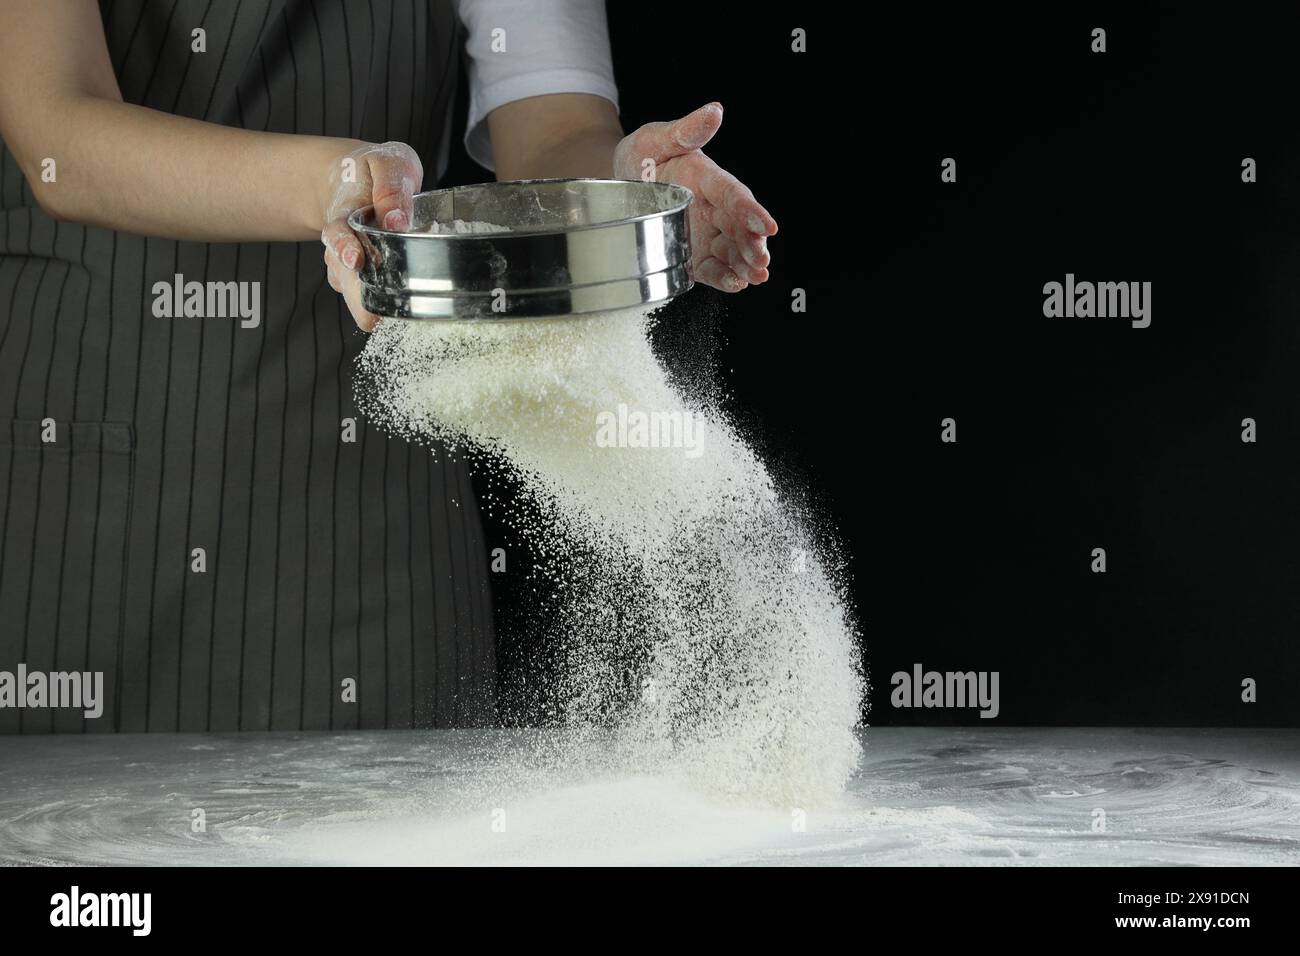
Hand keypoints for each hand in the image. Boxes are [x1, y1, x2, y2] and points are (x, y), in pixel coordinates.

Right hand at [320, 141, 422, 330]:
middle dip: (357, 295)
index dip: (344, 247)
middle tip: (372, 316)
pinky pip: (368, 294)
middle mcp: (343, 242)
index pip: (337, 232)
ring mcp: (351, 261)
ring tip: (383, 319)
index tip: (355, 260)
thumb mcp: (388, 164)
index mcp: (345, 212)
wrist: (358, 179)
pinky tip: (397, 311)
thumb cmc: (375, 171)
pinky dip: (382, 303)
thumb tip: (396, 220)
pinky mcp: (363, 274)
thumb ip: (391, 188)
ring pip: (353, 290)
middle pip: (343, 274)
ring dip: (368, 304)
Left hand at [613, 103, 776, 292]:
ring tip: (757, 276)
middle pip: (739, 227)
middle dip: (752, 244)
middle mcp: (712, 208)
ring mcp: (704, 233)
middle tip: (762, 258)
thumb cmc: (641, 157)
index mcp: (708, 179)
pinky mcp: (693, 254)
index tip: (767, 226)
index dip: (751, 211)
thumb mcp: (656, 139)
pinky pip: (712, 268)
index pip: (734, 195)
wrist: (617, 184)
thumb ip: (686, 131)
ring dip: (746, 264)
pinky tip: (737, 284)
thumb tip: (714, 112)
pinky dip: (725, 278)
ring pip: (731, 250)